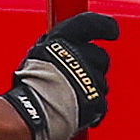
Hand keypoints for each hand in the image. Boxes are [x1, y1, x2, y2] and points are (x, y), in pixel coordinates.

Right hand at [0, 13, 119, 139]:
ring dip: (90, 86)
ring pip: (101, 81)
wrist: (28, 114)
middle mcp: (79, 56)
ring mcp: (90, 79)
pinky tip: (75, 107)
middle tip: (75, 75)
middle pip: (100, 56)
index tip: (111, 31)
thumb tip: (68, 40)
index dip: (105, 26)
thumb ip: (57, 44)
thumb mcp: (37, 53)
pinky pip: (100, 102)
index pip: (91, 24)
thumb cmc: (28, 86)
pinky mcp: (96, 100)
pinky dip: (91, 105)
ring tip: (69, 95)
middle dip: (92, 65)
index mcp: (63, 41)